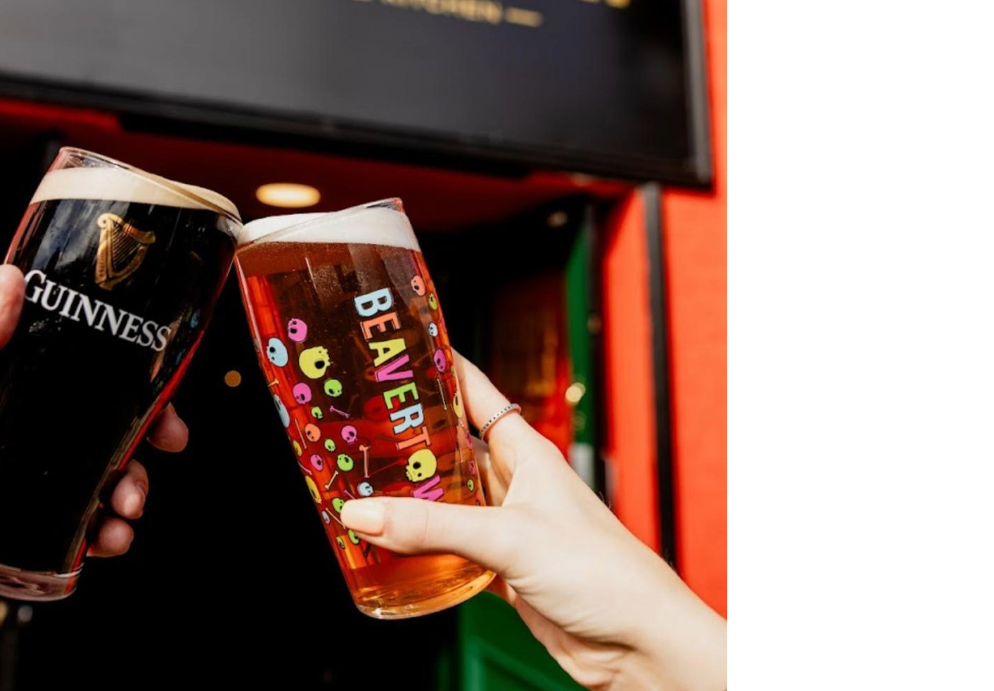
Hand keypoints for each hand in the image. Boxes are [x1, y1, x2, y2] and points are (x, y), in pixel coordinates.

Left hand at [0, 265, 189, 636]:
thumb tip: (10, 278)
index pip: (67, 363)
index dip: (118, 366)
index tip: (156, 371)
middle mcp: (9, 433)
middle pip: (97, 421)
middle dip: (142, 430)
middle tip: (168, 441)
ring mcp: (16, 484)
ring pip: (97, 476)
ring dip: (130, 485)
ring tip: (128, 506)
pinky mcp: (17, 535)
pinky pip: (78, 530)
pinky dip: (106, 533)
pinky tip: (109, 539)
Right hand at [340, 353, 724, 690]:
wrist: (638, 643)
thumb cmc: (603, 573)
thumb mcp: (509, 538)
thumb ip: (433, 528)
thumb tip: (362, 514)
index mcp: (526, 452)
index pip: (475, 393)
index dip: (439, 368)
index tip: (397, 349)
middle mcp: (516, 483)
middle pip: (452, 448)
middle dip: (408, 440)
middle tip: (356, 427)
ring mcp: (509, 527)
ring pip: (448, 502)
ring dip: (411, 499)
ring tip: (360, 487)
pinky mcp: (504, 570)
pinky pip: (452, 551)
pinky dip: (424, 551)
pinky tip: (394, 550)